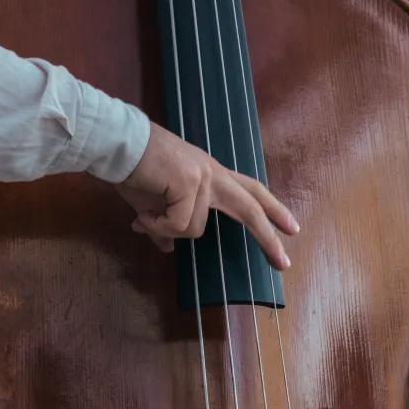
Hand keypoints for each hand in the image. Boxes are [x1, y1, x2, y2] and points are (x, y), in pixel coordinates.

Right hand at [116, 123, 298, 267]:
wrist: (117, 145)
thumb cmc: (133, 169)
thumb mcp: (152, 204)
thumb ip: (163, 226)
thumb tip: (166, 247)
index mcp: (210, 174)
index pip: (250, 191)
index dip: (272, 209)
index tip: (291, 229)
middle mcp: (213, 174)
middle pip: (250, 206)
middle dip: (267, 236)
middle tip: (284, 263)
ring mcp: (204, 178)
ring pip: (195, 228)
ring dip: (166, 229)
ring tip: (144, 217)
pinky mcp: (190, 183)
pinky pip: (179, 224)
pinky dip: (158, 226)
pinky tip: (143, 215)